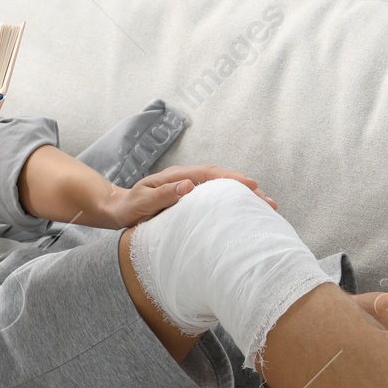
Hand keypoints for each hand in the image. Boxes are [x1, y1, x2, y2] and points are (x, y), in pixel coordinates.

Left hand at [100, 165, 276, 227]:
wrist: (117, 208)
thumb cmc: (128, 207)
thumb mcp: (141, 202)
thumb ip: (163, 194)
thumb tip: (189, 186)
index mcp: (177, 176)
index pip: (210, 173)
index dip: (232, 179)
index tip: (252, 185)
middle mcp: (186, 179)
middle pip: (222, 179)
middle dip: (247, 189)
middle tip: (270, 202)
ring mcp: (190, 188)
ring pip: (222, 189)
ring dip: (244, 197)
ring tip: (266, 209)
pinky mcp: (191, 199)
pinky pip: (215, 198)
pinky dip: (232, 204)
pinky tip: (245, 214)